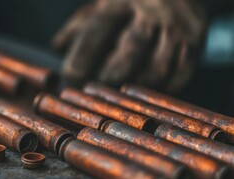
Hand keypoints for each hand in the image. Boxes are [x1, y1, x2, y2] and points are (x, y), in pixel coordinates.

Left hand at [53, 0, 206, 92]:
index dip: (80, 60)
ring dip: (133, 89)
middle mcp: (152, 10)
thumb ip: (79, 25)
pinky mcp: (196, 41)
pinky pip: (179, 75)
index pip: (96, 32)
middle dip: (108, 79)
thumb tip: (56, 49)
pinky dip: (159, 91)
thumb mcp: (103, 4)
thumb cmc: (131, 0)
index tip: (70, 80)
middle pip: (127, 54)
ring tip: (118, 96)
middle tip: (94, 92)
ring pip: (155, 70)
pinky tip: (143, 93)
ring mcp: (177, 26)